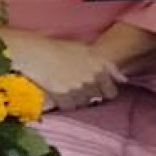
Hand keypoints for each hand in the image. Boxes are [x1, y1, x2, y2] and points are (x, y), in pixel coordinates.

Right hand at [0, 30, 118, 109]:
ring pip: (83, 104)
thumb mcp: (84, 50)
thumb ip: (106, 65)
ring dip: (75, 101)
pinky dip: (63, 104)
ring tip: (64, 90)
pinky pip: (69, 107)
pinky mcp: (64, 94)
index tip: (93, 90)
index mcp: (99, 65)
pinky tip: (56, 95)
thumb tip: (123, 80)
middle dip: (88, 97)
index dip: (102, 93)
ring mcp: (79, 86)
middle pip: (97, 99)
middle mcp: (92, 76)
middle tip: (74, 90)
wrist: (31, 51)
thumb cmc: (56, 48)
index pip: (112, 91)